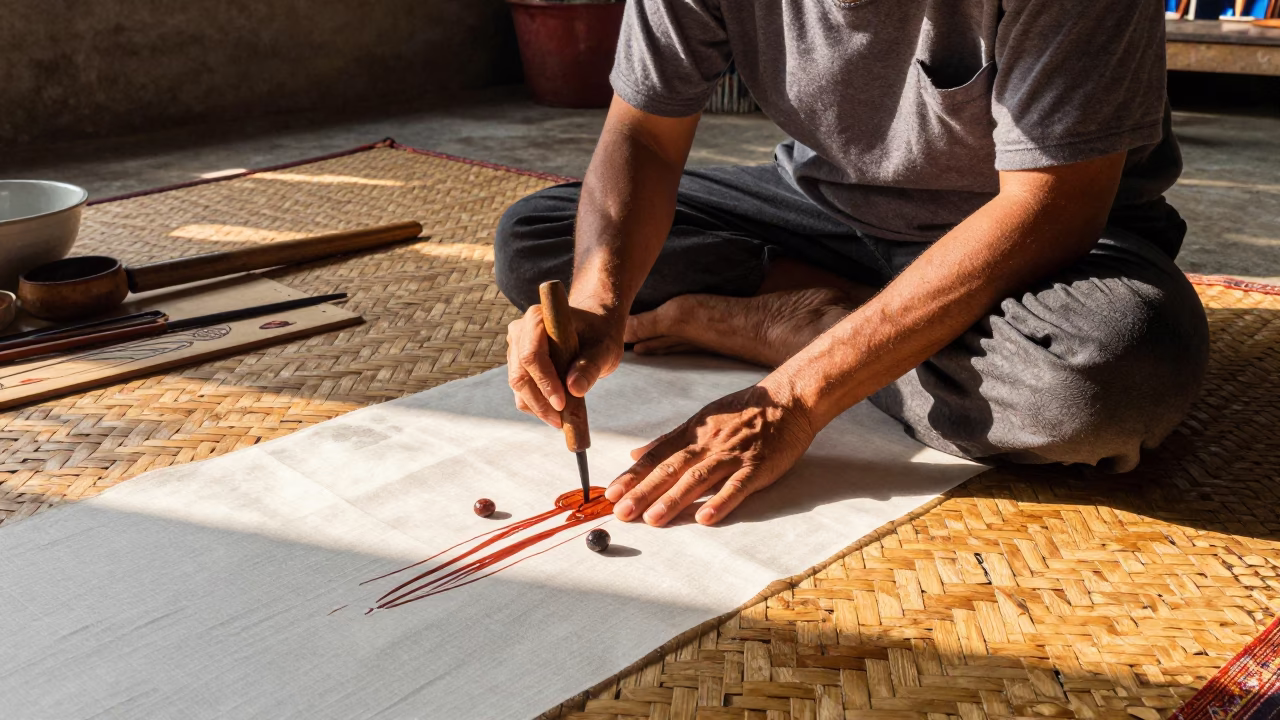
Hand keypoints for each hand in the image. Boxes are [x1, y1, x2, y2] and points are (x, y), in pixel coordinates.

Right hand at [506, 302, 624, 427]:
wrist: (592, 332)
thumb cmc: (599, 335)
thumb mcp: (604, 349)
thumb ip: (590, 367)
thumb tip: (575, 390)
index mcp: (537, 319)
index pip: (532, 355)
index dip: (544, 381)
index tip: (561, 404)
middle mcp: (520, 332)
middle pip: (520, 374)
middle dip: (539, 401)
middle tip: (561, 421)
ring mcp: (515, 349)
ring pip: (518, 386)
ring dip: (538, 407)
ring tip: (561, 420)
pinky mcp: (517, 366)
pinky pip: (521, 392)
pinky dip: (537, 406)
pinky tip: (556, 414)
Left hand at [604, 381, 815, 525]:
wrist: (788, 400)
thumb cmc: (744, 412)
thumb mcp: (702, 419)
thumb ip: (669, 440)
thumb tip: (636, 453)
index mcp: (693, 433)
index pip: (656, 457)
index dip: (633, 475)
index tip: (610, 494)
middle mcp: (708, 444)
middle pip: (671, 469)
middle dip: (643, 491)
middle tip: (621, 512)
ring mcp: (732, 455)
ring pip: (698, 479)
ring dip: (674, 499)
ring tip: (652, 519)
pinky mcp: (757, 466)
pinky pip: (737, 486)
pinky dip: (721, 502)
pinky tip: (706, 518)